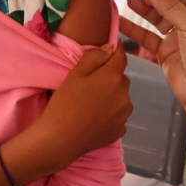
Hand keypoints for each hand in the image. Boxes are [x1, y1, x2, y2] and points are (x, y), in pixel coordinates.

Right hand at [39, 42, 132, 165]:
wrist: (60, 139)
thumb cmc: (65, 103)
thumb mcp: (75, 73)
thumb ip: (95, 56)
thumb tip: (109, 48)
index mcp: (113, 78)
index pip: (121, 56)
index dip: (116, 49)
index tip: (111, 46)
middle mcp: (124, 95)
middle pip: (121, 78)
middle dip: (110, 76)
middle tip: (90, 83)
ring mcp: (124, 115)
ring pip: (121, 97)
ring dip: (112, 95)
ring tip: (91, 102)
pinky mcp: (120, 130)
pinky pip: (118, 115)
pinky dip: (110, 113)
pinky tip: (94, 117)